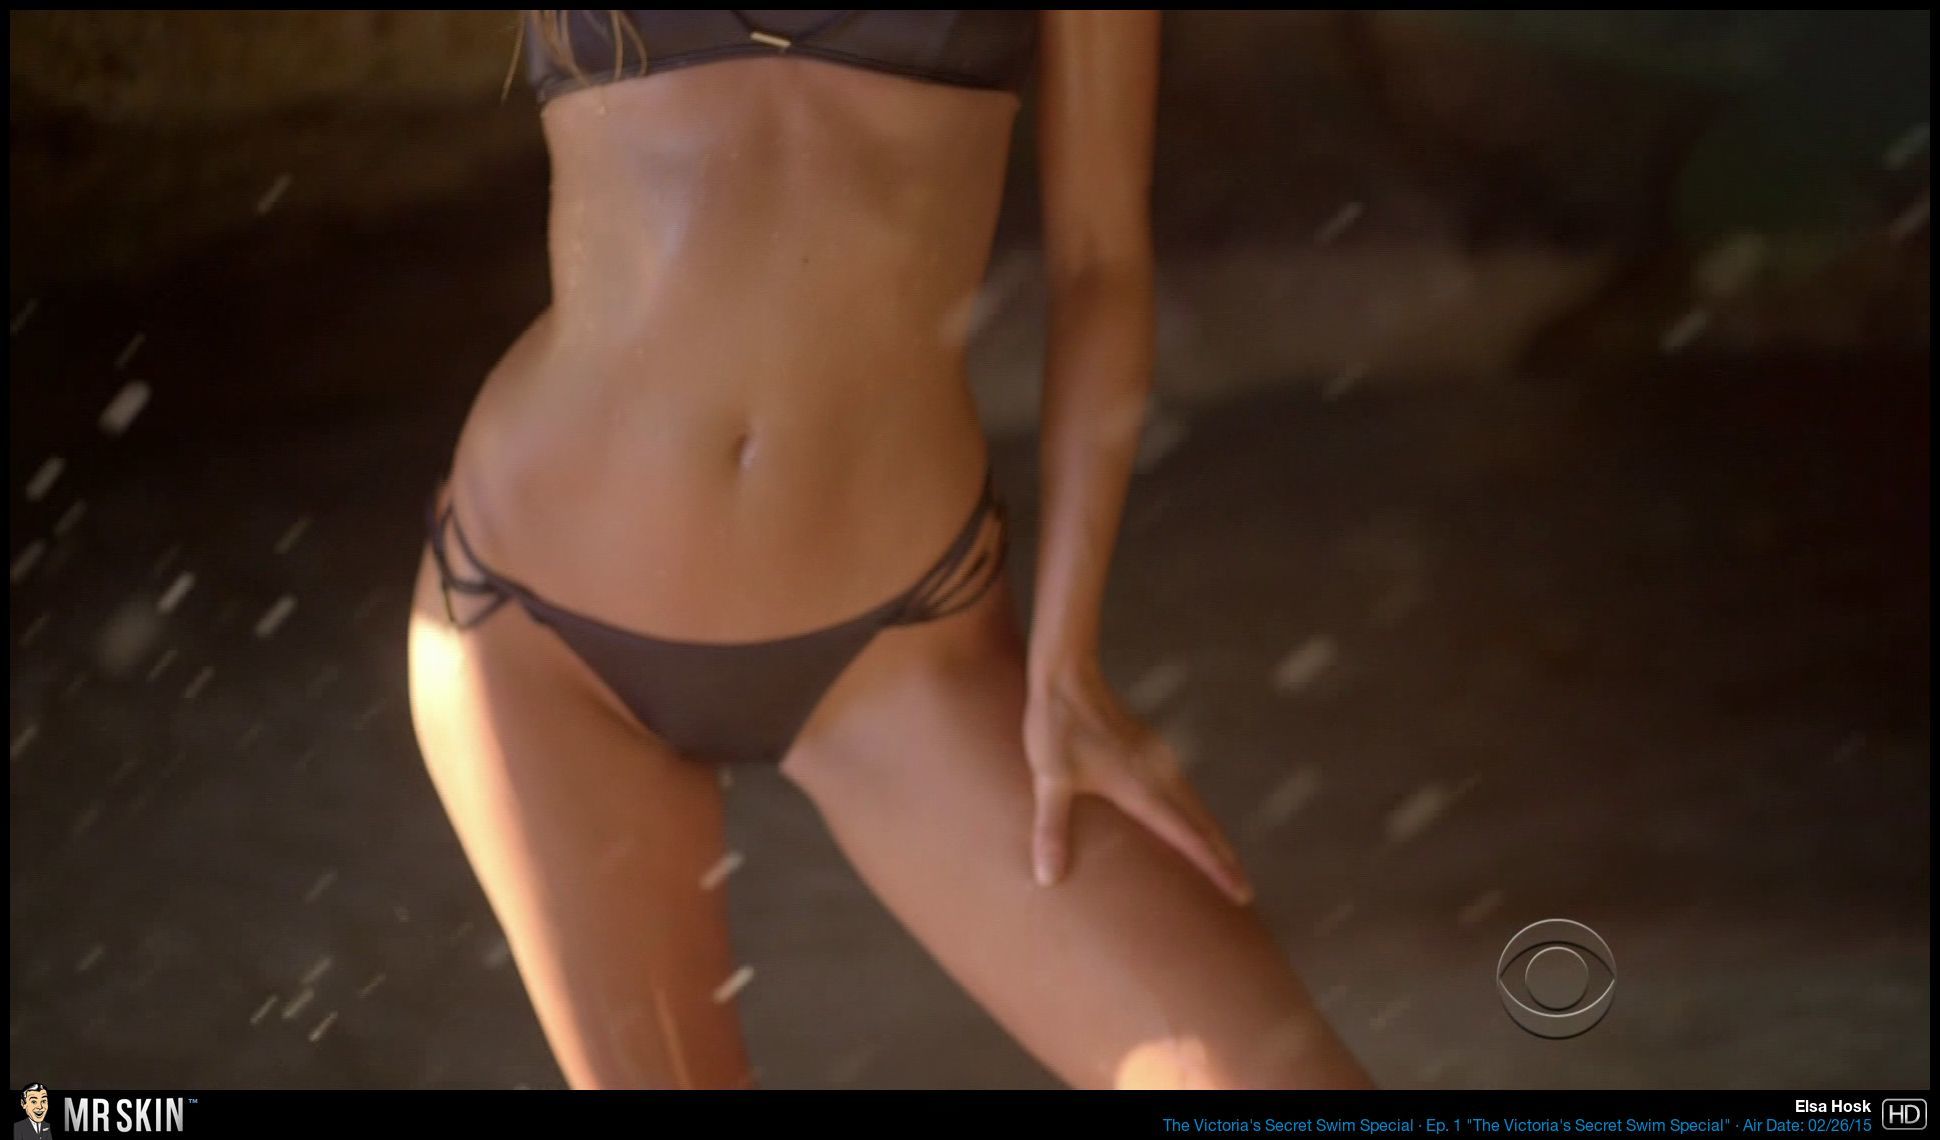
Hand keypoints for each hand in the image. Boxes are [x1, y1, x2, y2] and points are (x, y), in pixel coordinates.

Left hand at [1022, 662, 1253, 904]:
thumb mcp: (1049, 780)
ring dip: (1213, 836)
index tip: (1241, 892)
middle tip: (1245, 894)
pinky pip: (1184, 790)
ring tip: (1226, 865)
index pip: (1190, 837)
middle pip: (1204, 824)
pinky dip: (1197, 815)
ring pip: (1197, 806)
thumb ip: (1052, 829)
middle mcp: (1160, 775)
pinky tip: (1192, 823)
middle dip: (1225, 860)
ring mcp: (1159, 760)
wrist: (1068, 675)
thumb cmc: (1057, 727)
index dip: (1216, 867)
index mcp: (1142, 788)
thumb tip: (1047, 879)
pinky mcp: (1151, 750)